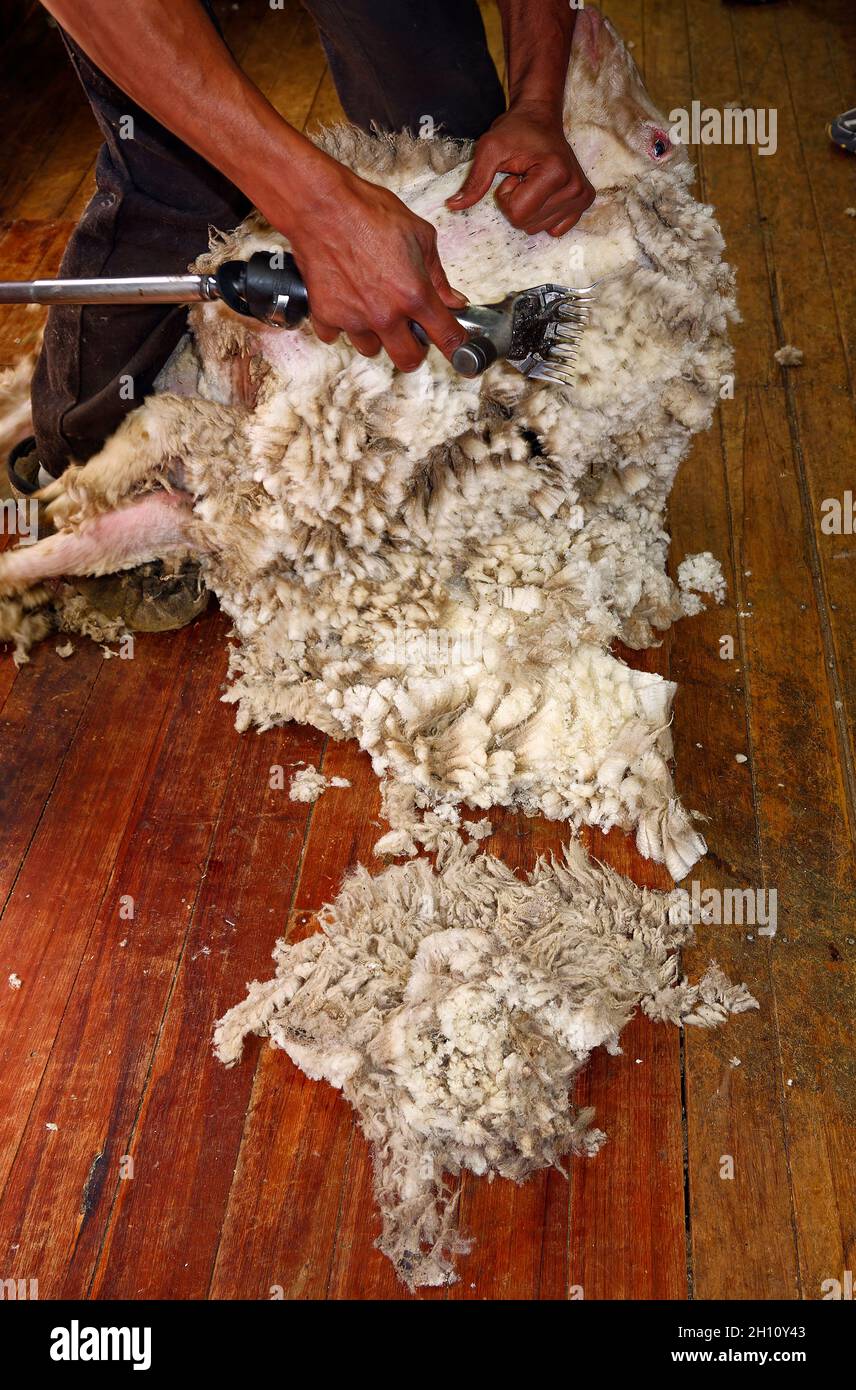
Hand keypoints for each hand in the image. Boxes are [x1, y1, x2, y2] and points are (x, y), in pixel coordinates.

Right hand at [282, 166, 467, 371]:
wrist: (322, 205)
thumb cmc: (368, 213)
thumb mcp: (419, 235)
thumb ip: (438, 275)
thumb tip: (452, 299)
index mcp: (414, 295)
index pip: (447, 338)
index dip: (457, 347)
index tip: (459, 352)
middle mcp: (385, 314)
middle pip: (408, 360)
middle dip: (413, 349)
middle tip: (411, 332)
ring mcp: (354, 319)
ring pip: (371, 349)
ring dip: (376, 335)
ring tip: (373, 307)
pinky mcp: (326, 316)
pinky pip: (336, 335)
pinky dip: (341, 324)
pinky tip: (345, 302)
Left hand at [447, 102, 594, 236]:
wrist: (540, 116)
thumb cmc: (515, 130)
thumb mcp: (489, 149)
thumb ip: (474, 181)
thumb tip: (452, 206)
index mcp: (556, 173)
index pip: (518, 214)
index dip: (506, 196)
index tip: (512, 174)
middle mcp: (575, 187)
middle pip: (527, 224)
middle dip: (516, 203)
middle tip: (522, 176)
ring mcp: (582, 196)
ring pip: (538, 229)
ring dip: (527, 207)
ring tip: (532, 181)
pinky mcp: (584, 201)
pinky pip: (555, 229)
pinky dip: (543, 215)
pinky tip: (543, 192)